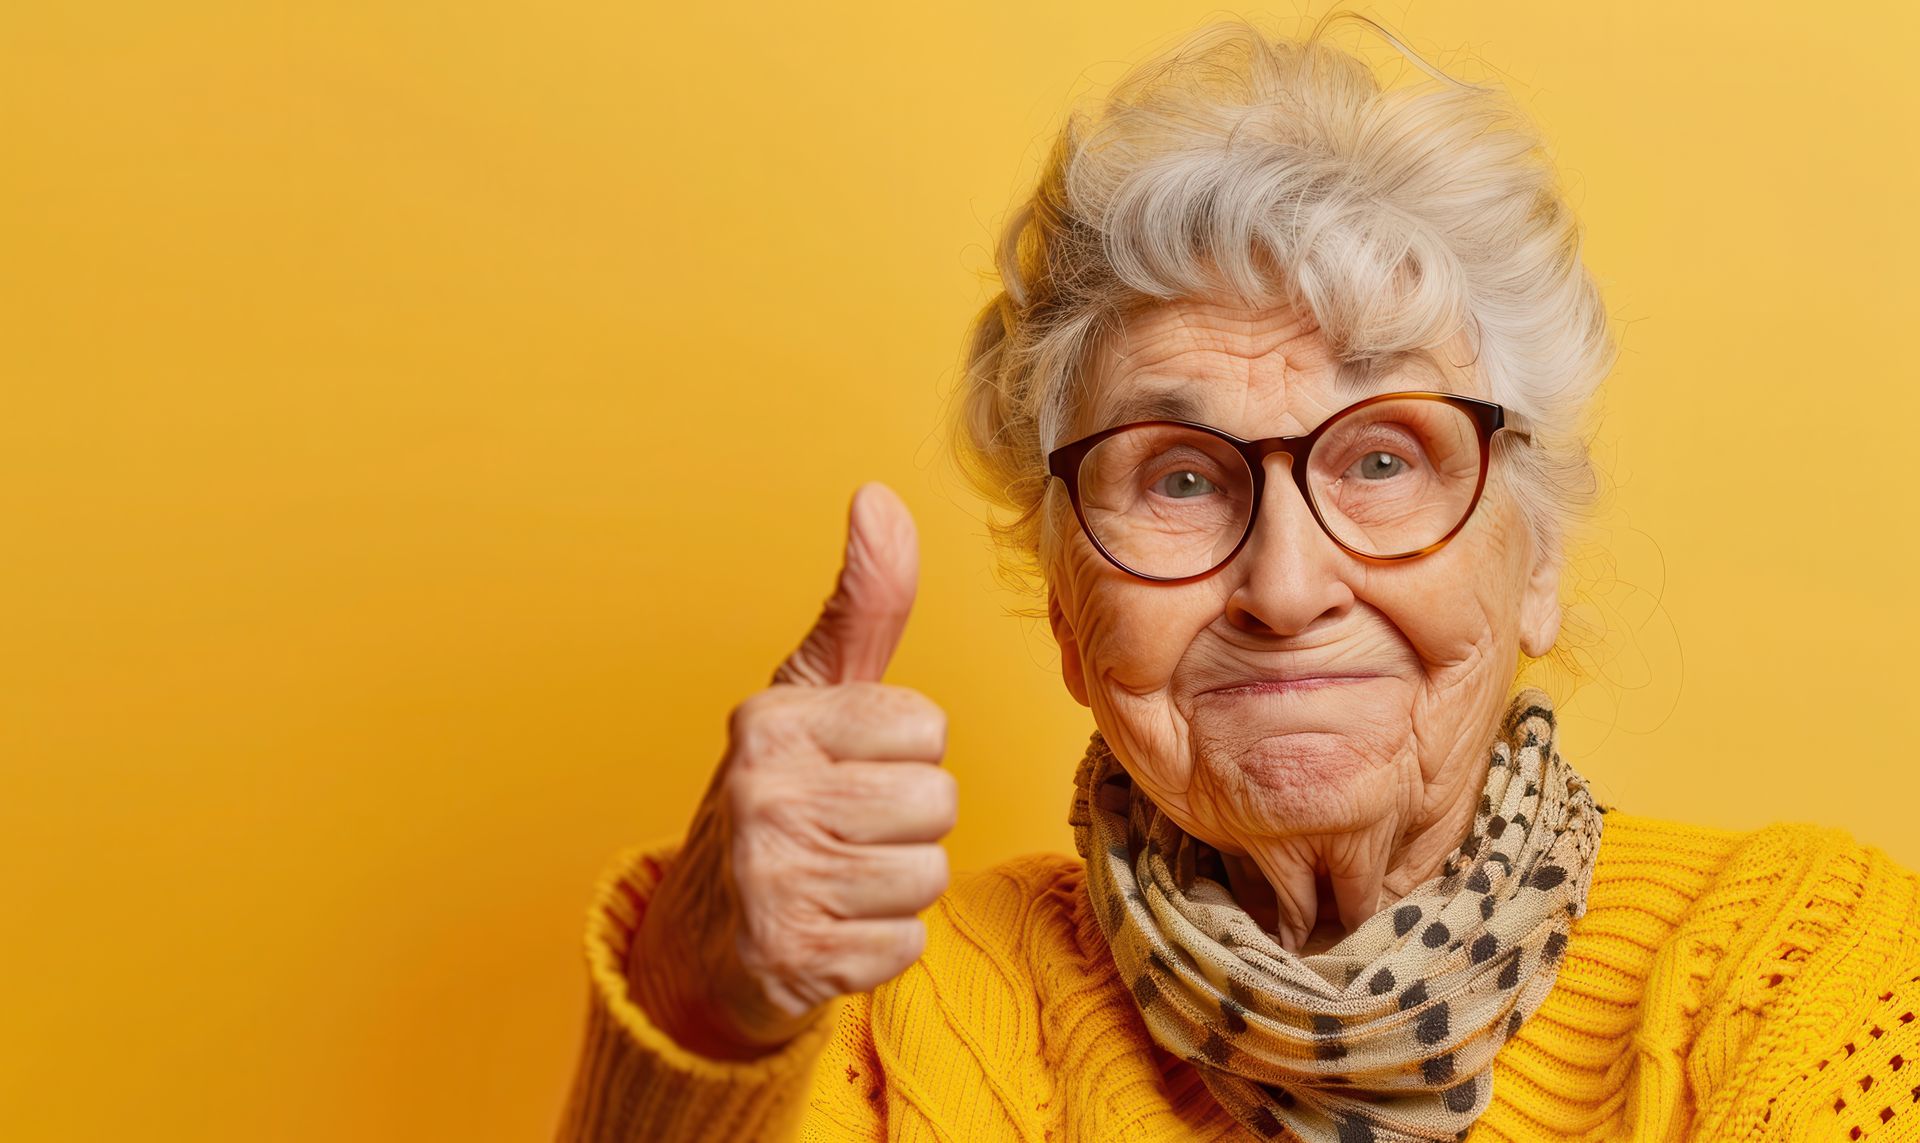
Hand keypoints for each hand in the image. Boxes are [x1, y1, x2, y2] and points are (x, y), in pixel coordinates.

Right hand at [628, 483, 954, 1059]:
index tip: (850, 767)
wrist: (701, 939)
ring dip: (896, 888)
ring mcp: (770, 878)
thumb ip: (863, 602)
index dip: (904, 753)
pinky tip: (831, 930)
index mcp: (774, 718)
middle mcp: (763, 790)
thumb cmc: (781, 797)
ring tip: (839, 879)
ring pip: (927, 875)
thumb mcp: (814, 694)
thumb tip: (880, 496)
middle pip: (937, 801)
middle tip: (848, 831)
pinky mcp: (788, 957)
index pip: (927, 726)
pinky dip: (878, 948)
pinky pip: (904, 946)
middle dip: (908, 824)